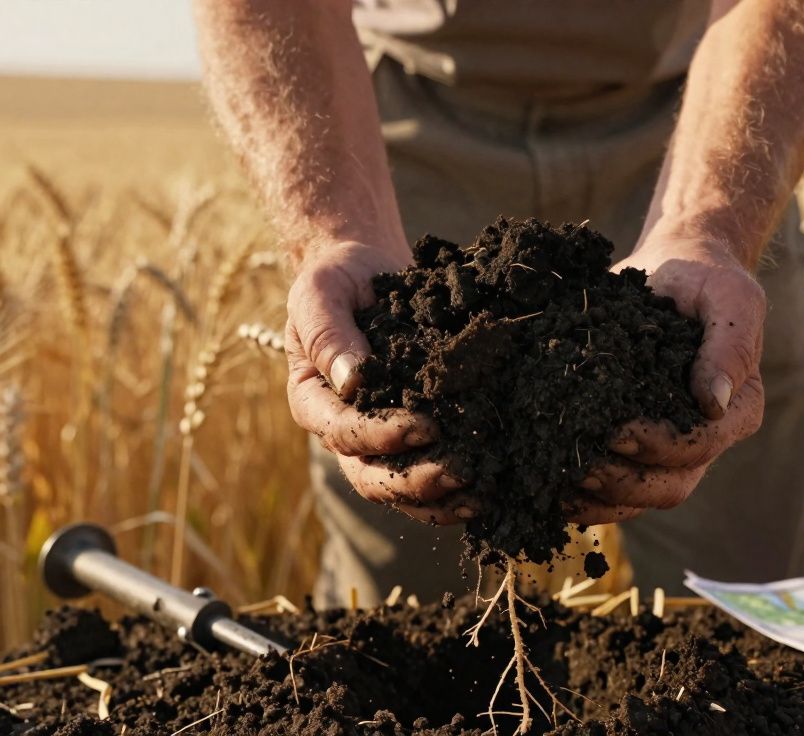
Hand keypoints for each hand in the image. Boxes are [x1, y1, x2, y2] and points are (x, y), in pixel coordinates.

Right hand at [285, 242, 466, 515]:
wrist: (366, 270)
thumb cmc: (338, 280)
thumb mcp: (319, 293)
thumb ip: (328, 334)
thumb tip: (354, 381)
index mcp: (314, 401)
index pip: (343, 433)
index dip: (382, 436)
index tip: (425, 427)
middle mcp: (342, 430)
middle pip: (371, 476)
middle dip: (415, 481)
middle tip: (460, 472)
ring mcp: (378, 439)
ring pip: (400, 489)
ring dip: (439, 498)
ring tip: (480, 494)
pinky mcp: (412, 436)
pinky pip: (427, 472)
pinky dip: (454, 489)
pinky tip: (489, 487)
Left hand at [572, 238, 765, 522]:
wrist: (675, 270)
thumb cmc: (704, 281)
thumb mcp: (729, 297)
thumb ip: (730, 345)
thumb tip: (713, 401)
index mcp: (737, 410)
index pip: (701, 444)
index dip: (659, 444)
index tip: (617, 429)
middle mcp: (706, 440)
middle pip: (670, 486)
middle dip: (623, 481)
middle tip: (578, 464)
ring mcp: (668, 451)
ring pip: (640, 497)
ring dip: (598, 497)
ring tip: (555, 482)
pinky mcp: (634, 448)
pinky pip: (613, 490)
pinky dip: (583, 496)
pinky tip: (547, 487)